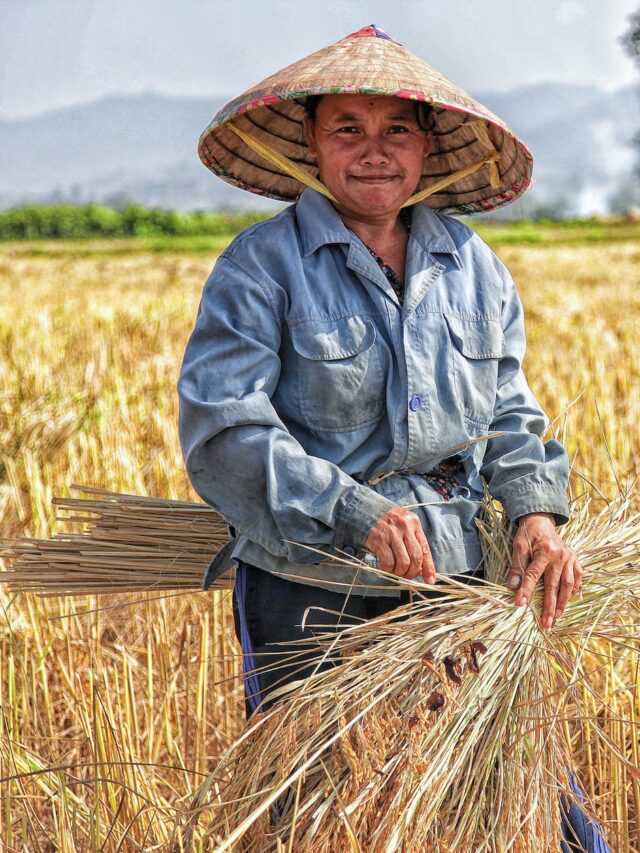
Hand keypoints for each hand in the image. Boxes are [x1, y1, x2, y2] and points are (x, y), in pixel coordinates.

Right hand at [364, 507, 435, 583]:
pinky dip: (388, 570)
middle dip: (412, 572)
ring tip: (395, 573)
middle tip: (406, 576)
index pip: (425, 549)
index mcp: (414, 523)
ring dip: (400, 573)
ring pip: (403, 562)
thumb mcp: (403, 525)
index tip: (430, 580)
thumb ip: (413, 543)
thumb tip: (421, 569)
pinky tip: (385, 569)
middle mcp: (405, 526)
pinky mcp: (379, 540)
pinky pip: (388, 562)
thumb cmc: (386, 521)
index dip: (429, 568)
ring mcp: (391, 533)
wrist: (364, 510)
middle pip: (416, 557)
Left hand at [507, 512, 582, 627]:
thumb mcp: (518, 546)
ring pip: (568, 584)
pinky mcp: (575, 559)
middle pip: (554, 585)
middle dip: (549, 606)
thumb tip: (512, 585)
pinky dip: (574, 590)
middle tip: (545, 623)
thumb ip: (517, 565)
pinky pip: (577, 578)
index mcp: (544, 551)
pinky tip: (567, 601)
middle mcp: (560, 555)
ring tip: (556, 616)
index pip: (533, 575)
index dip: (526, 590)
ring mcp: (570, 558)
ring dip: (563, 602)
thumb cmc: (528, 534)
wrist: (541, 521)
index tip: (520, 604)